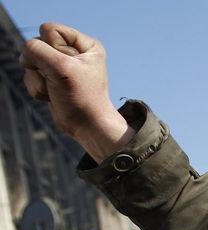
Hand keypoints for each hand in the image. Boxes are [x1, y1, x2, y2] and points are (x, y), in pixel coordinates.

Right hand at [21, 23, 132, 161]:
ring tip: (57, 90)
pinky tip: (52, 96)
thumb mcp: (60, 68)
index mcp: (85, 44)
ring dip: (39, 79)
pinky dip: (37, 88)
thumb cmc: (81, 98)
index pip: (49, 30)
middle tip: (61, 82)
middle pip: (37, 45)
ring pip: (30, 61)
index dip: (52, 49)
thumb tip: (25, 54)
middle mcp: (74, 52)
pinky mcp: (51, 78)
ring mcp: (60, 65)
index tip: (69, 68)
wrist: (87, 126)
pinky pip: (29, 75)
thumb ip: (36, 50)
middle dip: (43, 66)